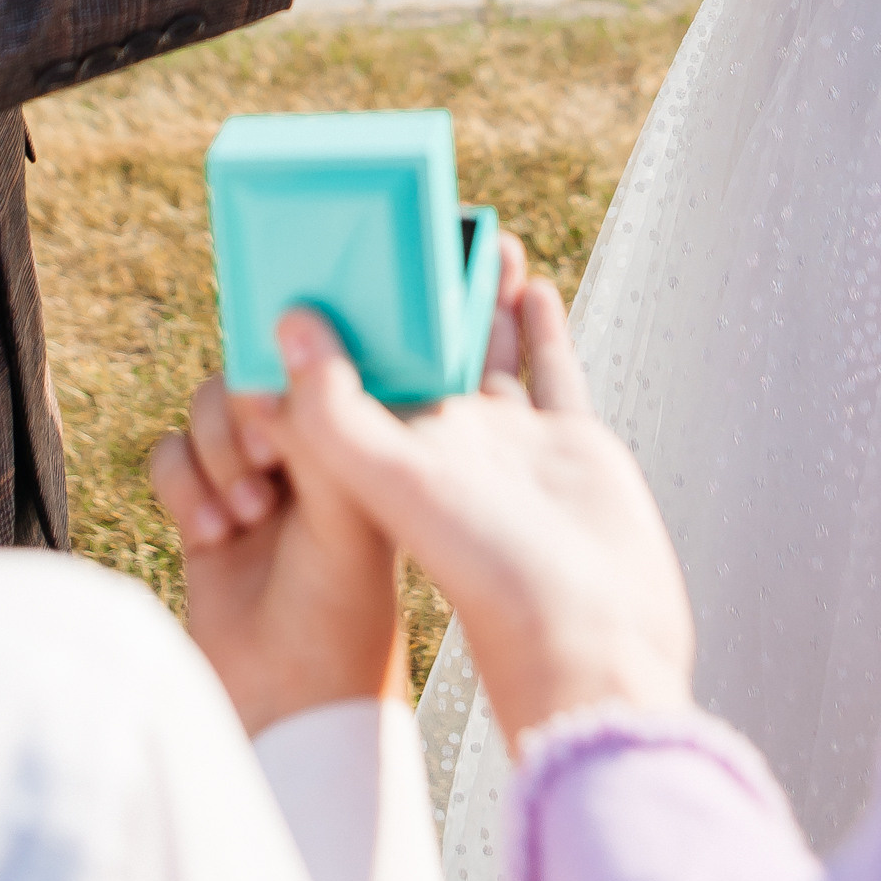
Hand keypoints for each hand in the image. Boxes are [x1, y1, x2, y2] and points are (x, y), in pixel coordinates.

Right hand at [154, 236, 530, 732]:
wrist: (285, 709)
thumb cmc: (343, 612)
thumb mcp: (353, 498)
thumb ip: (327, 408)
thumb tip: (294, 321)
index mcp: (386, 435)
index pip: (386, 339)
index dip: (399, 290)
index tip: (408, 248)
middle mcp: (328, 442)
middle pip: (276, 357)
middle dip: (263, 394)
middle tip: (270, 442)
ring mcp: (266, 470)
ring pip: (217, 396)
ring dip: (220, 447)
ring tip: (250, 508)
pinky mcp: (209, 500)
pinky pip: (170, 449)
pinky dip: (184, 486)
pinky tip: (214, 533)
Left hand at [261, 278, 694, 751]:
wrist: (593, 653)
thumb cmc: (486, 585)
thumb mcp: (390, 490)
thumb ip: (333, 414)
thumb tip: (287, 323)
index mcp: (396, 458)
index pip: (351, 375)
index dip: (339, 321)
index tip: (329, 252)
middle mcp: (447, 449)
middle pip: (420, 353)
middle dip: (413, 296)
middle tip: (409, 227)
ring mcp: (511, 448)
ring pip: (483, 354)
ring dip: (476, 299)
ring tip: (475, 238)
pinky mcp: (571, 448)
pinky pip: (547, 371)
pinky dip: (538, 328)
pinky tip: (532, 287)